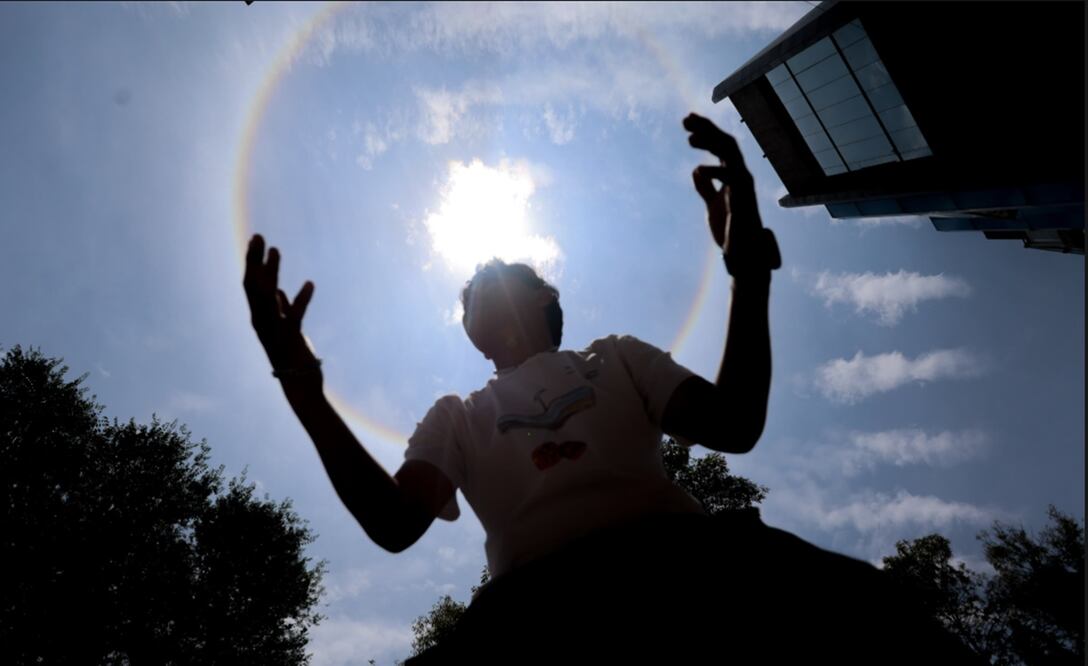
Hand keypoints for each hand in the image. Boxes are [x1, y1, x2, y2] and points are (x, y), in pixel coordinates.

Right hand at [243, 234, 320, 384]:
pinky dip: (301, 299)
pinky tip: (310, 284)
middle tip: (259, 236)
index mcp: (260, 317)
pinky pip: (294, 315)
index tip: (256, 239)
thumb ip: (280, 307)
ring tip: (276, 250)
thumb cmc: (292, 354)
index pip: (251, 284)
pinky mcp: (291, 339)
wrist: (300, 385)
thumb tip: (277, 290)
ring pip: (267, 296)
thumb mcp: (285, 326)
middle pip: (254, 286)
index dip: (253, 261)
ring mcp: (274, 330)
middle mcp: (262, 322)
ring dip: (271, 272)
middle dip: (255, 260)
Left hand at [684, 113, 779, 277]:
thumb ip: (706, 188)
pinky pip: (732, 177)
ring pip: (731, 153)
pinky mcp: (742, 197)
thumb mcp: (712, 204)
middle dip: (707, 128)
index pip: (721, 146)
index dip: (706, 131)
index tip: (687, 122)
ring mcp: (744, 184)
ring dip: (711, 142)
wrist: (742, 252)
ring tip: (689, 138)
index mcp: (733, 175)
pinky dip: (715, 170)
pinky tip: (698, 170)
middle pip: (726, 142)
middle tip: (686, 119)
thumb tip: (696, 171)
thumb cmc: (730, 229)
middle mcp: (741, 175)